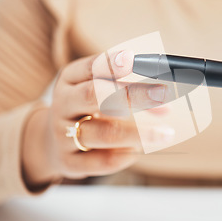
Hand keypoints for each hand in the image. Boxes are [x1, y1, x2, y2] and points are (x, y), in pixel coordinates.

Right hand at [22, 50, 172, 188]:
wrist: (56, 143)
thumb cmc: (89, 109)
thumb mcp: (98, 88)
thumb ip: (124, 83)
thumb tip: (162, 86)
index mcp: (71, 78)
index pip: (91, 66)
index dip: (112, 63)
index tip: (133, 59)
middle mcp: (64, 103)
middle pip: (94, 95)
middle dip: (131, 94)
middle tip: (162, 95)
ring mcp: (62, 133)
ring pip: (104, 132)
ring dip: (140, 133)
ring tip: (166, 133)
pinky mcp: (69, 161)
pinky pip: (103, 161)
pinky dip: (127, 155)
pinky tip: (140, 150)